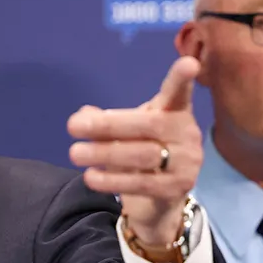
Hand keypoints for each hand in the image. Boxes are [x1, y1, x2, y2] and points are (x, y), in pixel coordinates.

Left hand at [67, 56, 202, 246]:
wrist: (160, 200)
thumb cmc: (142, 153)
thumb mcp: (125, 133)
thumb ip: (106, 122)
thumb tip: (83, 115)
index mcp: (176, 112)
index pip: (180, 92)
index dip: (182, 78)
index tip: (189, 63)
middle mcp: (187, 134)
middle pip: (148, 124)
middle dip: (108, 125)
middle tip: (73, 126)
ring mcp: (187, 163)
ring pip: (143, 155)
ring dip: (104, 153)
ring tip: (75, 153)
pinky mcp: (177, 189)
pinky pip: (141, 183)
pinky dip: (112, 180)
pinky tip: (90, 177)